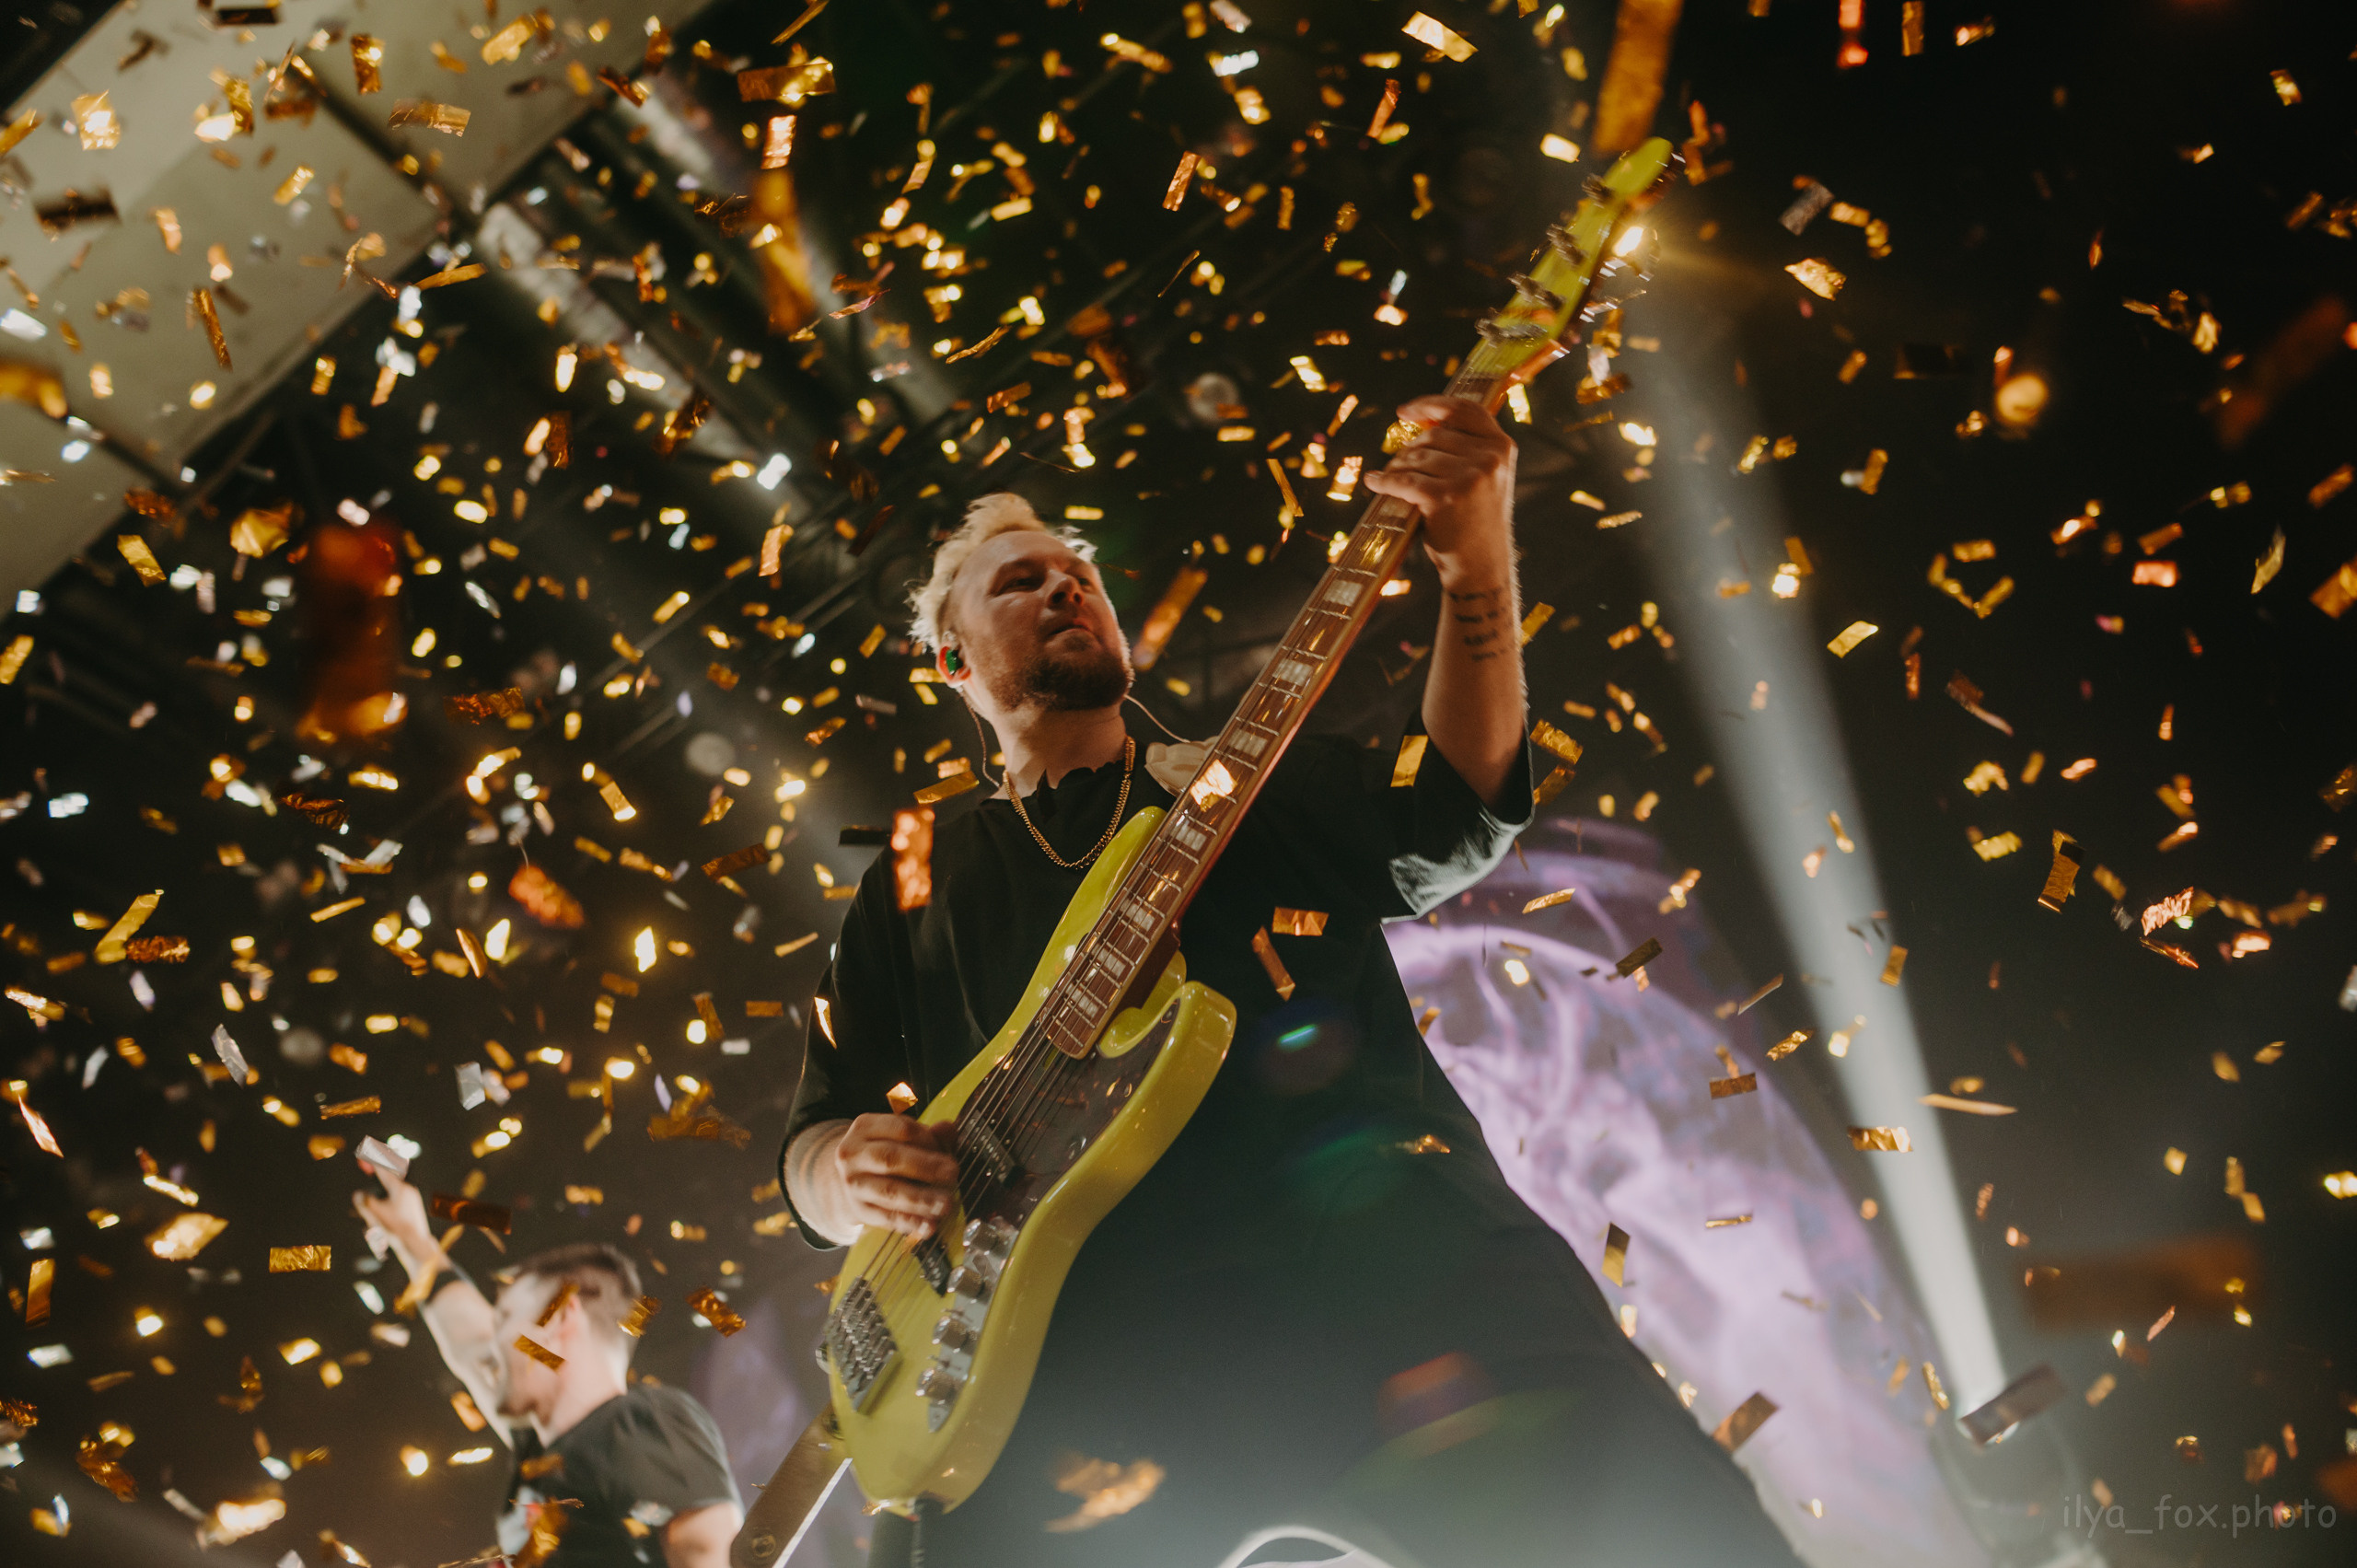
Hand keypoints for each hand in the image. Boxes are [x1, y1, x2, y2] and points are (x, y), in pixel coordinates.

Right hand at [352, 1164, 436, 1267]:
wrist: (416, 1243)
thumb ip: (365, 1202)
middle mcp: (408, 1190)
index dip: (373, 1160)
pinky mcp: (413, 1208)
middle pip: (389, 1177)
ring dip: (383, 1191)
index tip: (366, 1151)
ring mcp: (412, 1199)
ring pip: (393, 1191)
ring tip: (376, 1193)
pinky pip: (397, 1200)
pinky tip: (385, 1212)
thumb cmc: (396, 1228)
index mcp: (399, 1188)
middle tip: (368, 1164)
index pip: (383, 1170)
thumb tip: (358, 1195)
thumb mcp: (376, 1214)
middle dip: (379, 1171)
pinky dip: (388, 1201)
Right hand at [832, 1114, 959, 1238]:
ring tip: (946, 1203)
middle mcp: (853, 1154)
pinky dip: (911, 1222)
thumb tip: (948, 1129)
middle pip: (891, 1157)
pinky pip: (887, 1217)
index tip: (948, 1151)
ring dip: (921, 1198)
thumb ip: (928, 1134)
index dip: (929, 1140)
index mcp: (865, 1127)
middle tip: (953, 1173)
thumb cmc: (884, 1153)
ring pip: (889, 1191)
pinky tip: (930, 1225)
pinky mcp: (859, 1210)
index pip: (901, 1129)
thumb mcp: (899, 1137)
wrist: (850, 1180)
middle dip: (926, 1166)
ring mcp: (853, 1183)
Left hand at [1361, 396, 1516, 582]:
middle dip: (1410, 450)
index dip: (1432, 404)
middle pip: (1434, 435)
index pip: (1465, 409)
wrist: (1481, 566)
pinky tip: (1375, 483)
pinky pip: (1403, 480)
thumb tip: (1422, 421)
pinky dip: (1384, 482)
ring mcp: (1470, 477)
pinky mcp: (1445, 497)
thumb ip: (1466, 448)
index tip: (1405, 411)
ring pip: (1416, 457)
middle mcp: (1490, 458)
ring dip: (1397, 468)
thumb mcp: (1485, 478)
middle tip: (1398, 467)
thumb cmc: (1476, 521)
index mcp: (1502, 447)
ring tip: (1391, 480)